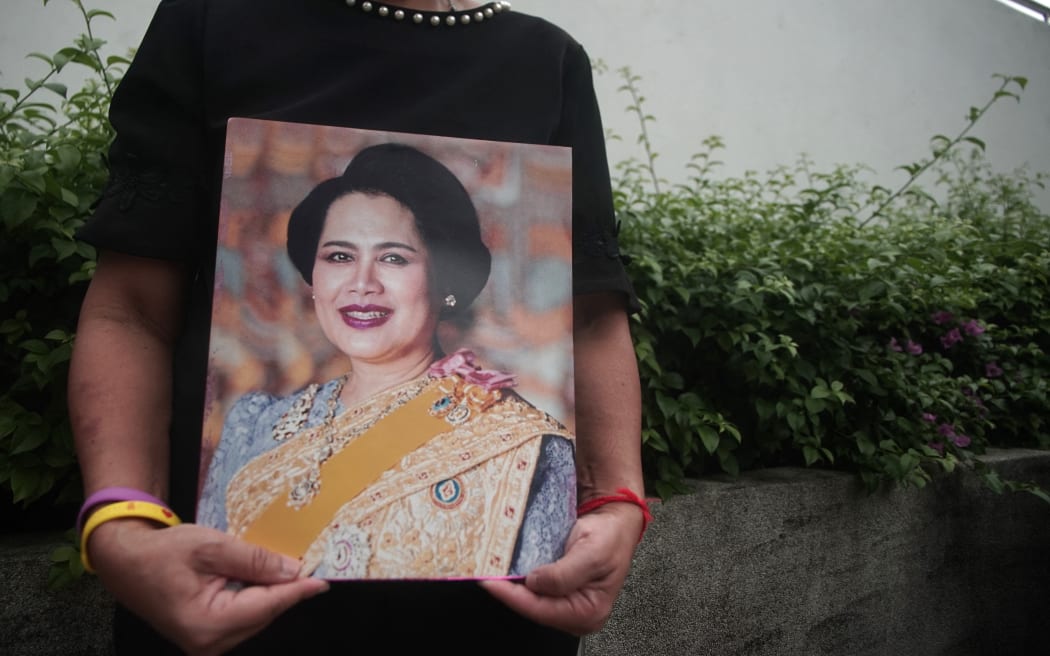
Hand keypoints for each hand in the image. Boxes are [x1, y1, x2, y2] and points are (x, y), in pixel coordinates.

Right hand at [87, 519, 328, 655]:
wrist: (126, 562)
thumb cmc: (163, 552)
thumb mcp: (210, 547)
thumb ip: (253, 560)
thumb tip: (292, 571)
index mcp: (207, 624)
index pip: (266, 606)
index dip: (297, 591)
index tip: (323, 581)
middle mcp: (209, 642)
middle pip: (264, 613)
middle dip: (286, 589)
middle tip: (310, 563)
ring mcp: (207, 643)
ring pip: (256, 615)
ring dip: (271, 592)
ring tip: (289, 566)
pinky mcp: (207, 635)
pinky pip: (243, 615)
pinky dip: (256, 596)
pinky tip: (265, 576)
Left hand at [480, 502, 643, 635]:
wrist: (614, 520)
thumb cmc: (611, 537)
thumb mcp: (592, 554)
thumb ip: (564, 574)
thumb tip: (535, 583)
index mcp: (589, 612)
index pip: (542, 610)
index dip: (513, 596)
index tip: (491, 583)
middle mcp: (575, 613)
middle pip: (533, 608)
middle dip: (508, 592)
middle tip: (484, 575)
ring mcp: (565, 602)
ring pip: (530, 599)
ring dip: (510, 586)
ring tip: (489, 572)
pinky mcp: (557, 590)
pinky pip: (532, 589)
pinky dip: (517, 579)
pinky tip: (504, 569)